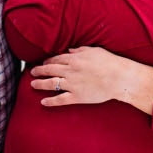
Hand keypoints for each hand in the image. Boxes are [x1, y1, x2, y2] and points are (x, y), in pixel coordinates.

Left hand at [31, 46, 152, 113]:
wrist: (120, 78)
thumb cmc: (111, 63)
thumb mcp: (95, 51)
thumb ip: (80, 50)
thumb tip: (70, 50)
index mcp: (74, 59)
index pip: (55, 59)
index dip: (47, 61)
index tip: (43, 63)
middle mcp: (70, 71)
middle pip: (49, 70)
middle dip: (38, 71)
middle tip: (32, 72)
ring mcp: (72, 85)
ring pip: (51, 84)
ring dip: (39, 84)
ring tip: (33, 84)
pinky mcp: (77, 97)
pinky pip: (60, 99)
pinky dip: (50, 101)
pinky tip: (43, 102)